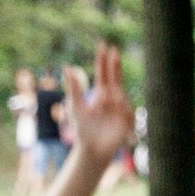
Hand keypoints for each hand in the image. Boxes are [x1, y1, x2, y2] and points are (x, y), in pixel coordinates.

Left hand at [66, 42, 133, 173]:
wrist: (93, 150)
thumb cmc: (83, 129)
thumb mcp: (75, 107)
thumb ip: (74, 88)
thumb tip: (67, 68)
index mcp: (101, 94)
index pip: (103, 73)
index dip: (103, 59)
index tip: (104, 45)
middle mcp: (113, 98)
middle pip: (115, 78)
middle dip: (114, 65)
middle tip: (114, 50)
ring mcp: (121, 109)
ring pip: (121, 95)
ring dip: (115, 94)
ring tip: (108, 101)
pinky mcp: (127, 121)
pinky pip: (127, 111)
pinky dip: (123, 110)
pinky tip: (118, 111)